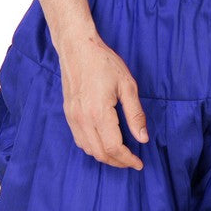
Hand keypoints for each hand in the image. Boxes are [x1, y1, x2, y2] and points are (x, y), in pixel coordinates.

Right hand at [59, 31, 148, 169]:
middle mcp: (83, 118)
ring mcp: (73, 117)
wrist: (77, 47)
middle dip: (118, 162)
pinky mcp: (68, 114)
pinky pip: (80, 140)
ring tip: (120, 155)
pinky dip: (93, 148)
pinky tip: (104, 143)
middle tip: (131, 162)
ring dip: (105, 157)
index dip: (128, 160)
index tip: (139, 163)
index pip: (114, 147)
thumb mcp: (127, 85)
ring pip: (89, 150)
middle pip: (100, 153)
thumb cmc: (104, 62)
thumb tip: (142, 138)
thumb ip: (135, 114)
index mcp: (99, 112)